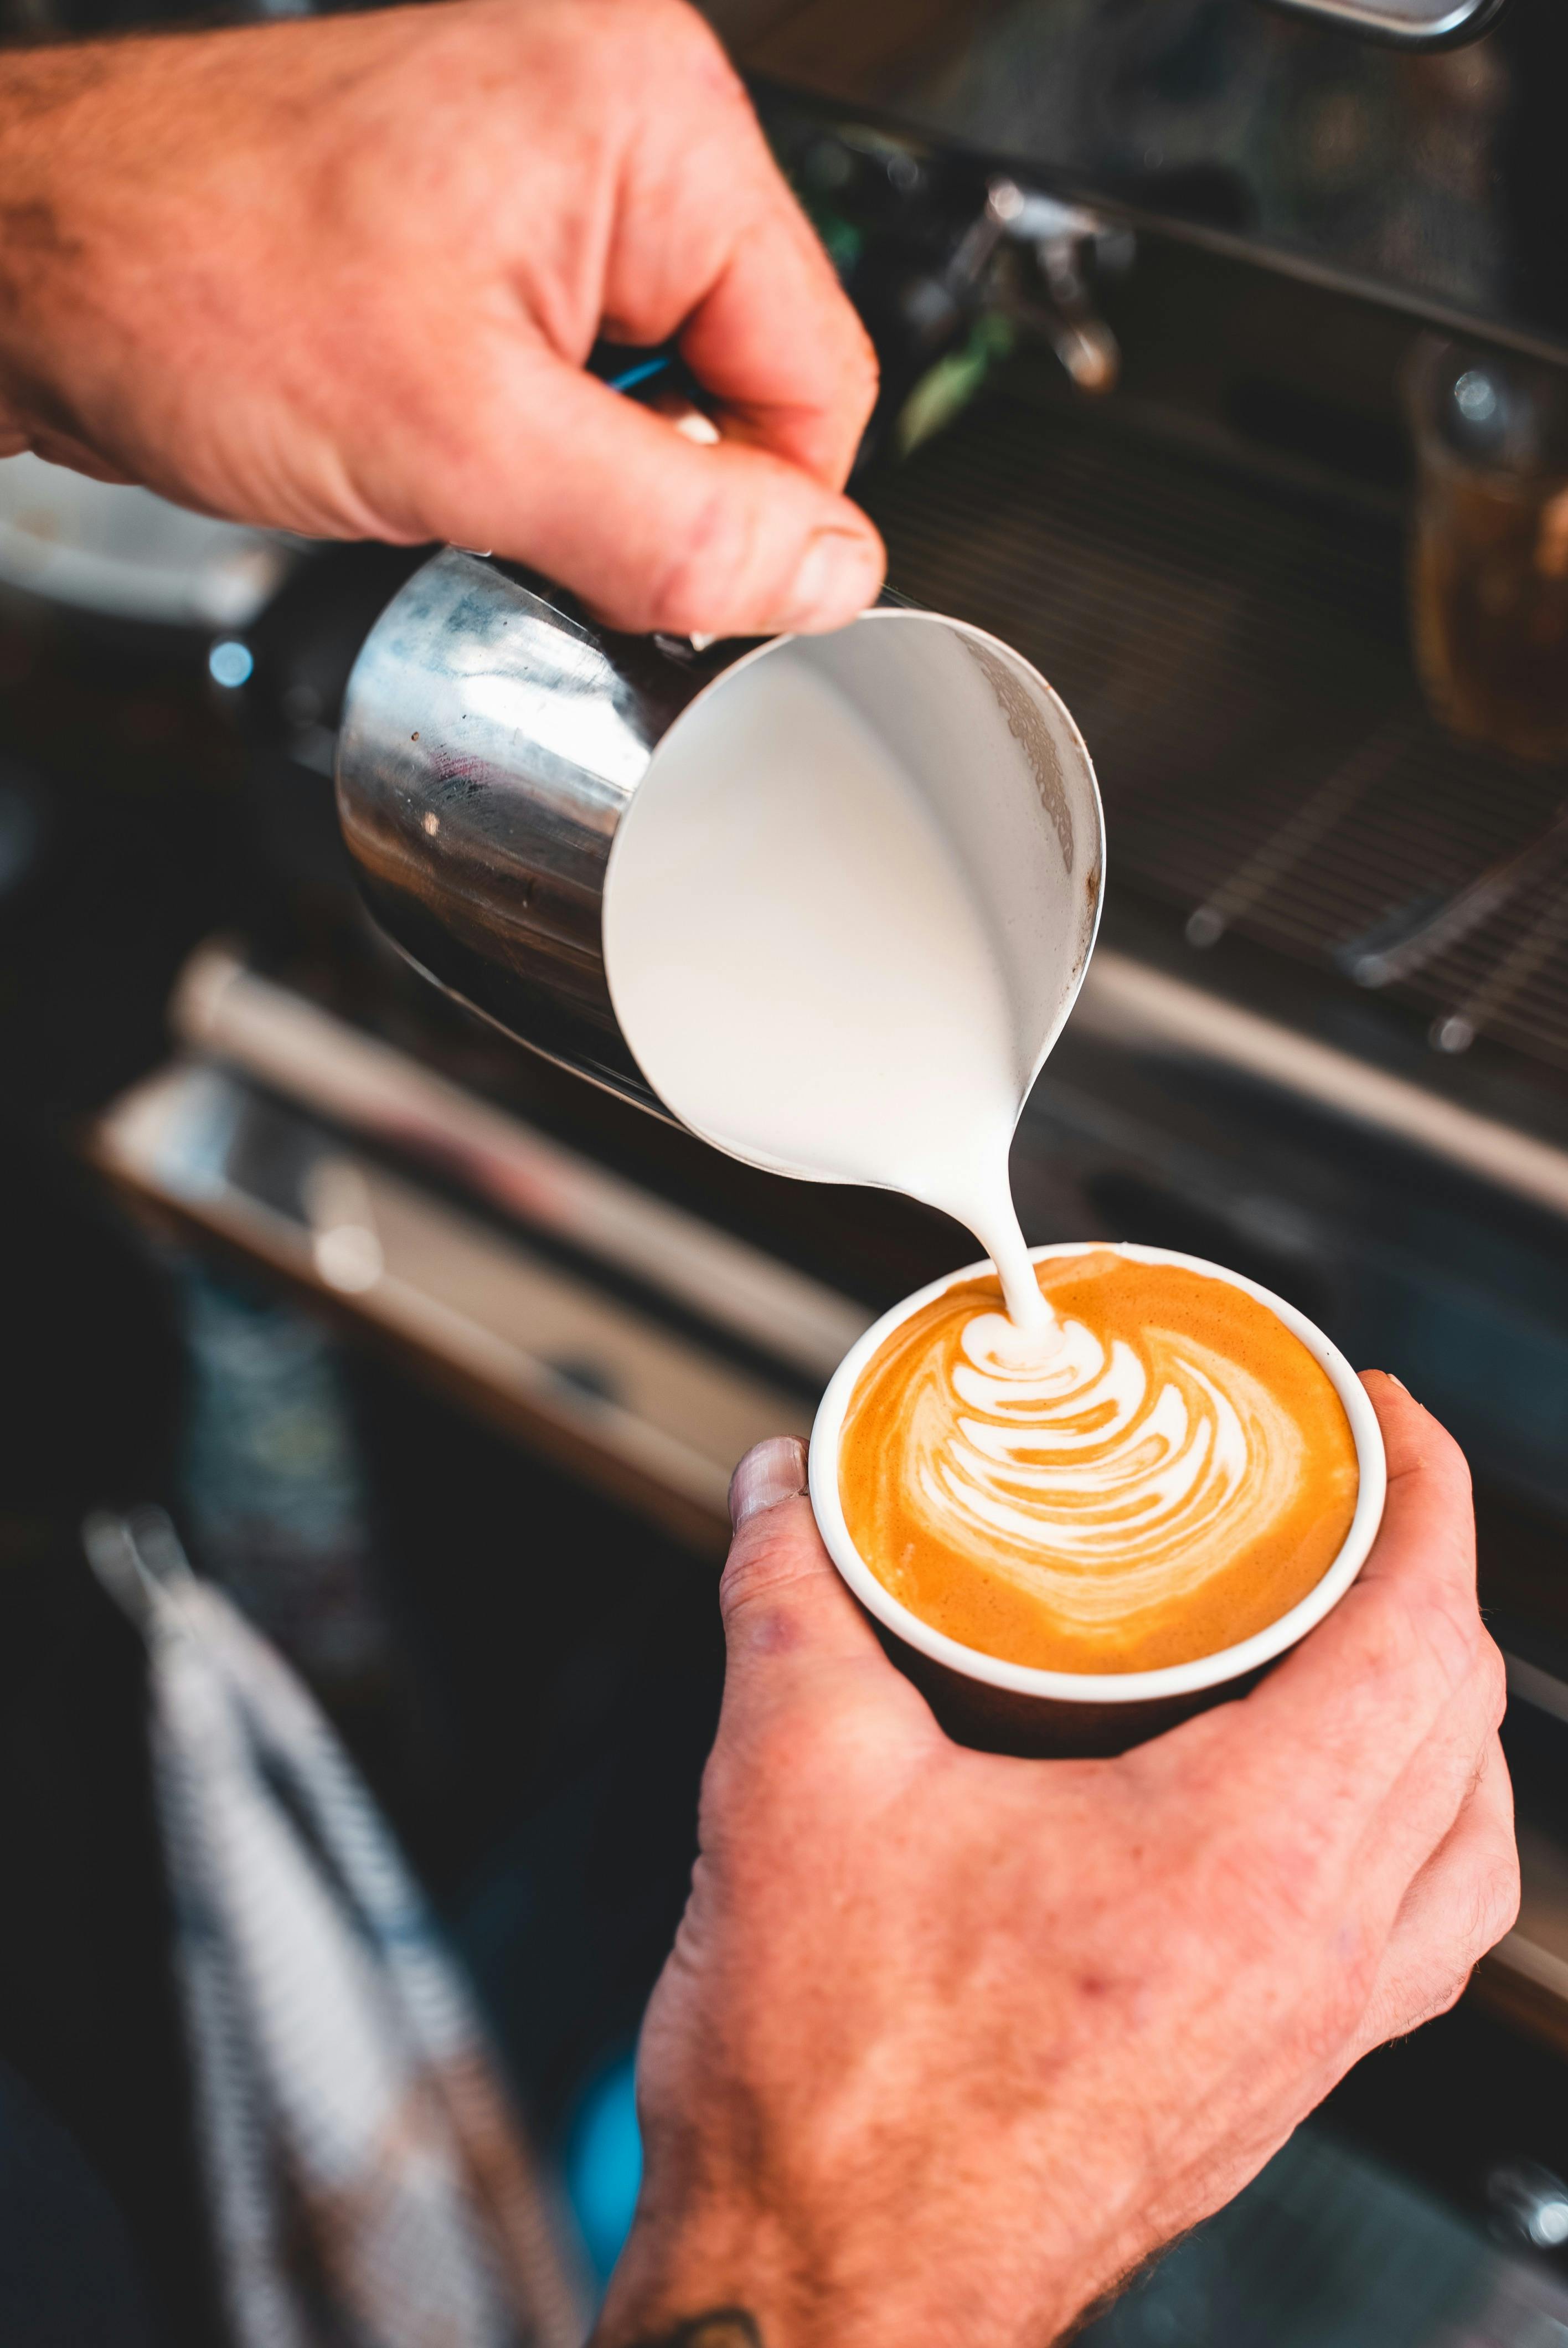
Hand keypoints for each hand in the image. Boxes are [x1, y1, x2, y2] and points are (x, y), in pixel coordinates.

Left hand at [0, 0, 882, 637]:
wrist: (16, 259)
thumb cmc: (186, 280)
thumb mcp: (465, 443)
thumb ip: (675, 525)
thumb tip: (824, 577)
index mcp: (651, 116)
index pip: (819, 369)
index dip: (763, 513)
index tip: (681, 585)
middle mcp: (615, 110)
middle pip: (749, 375)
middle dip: (661, 484)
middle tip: (530, 507)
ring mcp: (548, 160)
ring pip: (664, 383)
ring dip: (589, 467)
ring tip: (464, 456)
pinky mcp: (487, 218)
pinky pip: (582, 363)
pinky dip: (536, 435)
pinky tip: (451, 436)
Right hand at [595, 1375, 1516, 2347]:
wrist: (826, 2295)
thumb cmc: (829, 2090)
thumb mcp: (790, 1784)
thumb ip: (788, 1598)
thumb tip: (776, 1486)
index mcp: (1239, 1863)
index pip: (1418, 1633)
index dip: (1427, 1493)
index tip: (1386, 1418)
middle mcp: (1314, 1956)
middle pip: (1460, 1720)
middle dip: (1429, 1573)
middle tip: (1352, 1492)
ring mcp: (1309, 2034)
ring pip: (1468, 1841)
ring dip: (1438, 1710)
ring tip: (1354, 1631)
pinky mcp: (1273, 2082)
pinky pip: (1418, 1933)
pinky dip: (1410, 1831)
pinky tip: (1314, 1801)